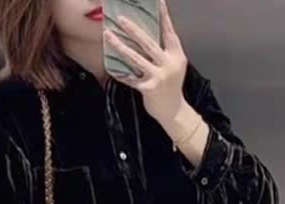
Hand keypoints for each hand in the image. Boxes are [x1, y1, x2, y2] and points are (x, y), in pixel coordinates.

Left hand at [105, 0, 187, 129]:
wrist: (173, 111)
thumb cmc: (170, 86)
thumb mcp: (173, 65)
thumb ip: (164, 50)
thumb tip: (146, 32)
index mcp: (176, 54)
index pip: (168, 30)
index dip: (162, 14)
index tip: (157, 0)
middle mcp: (169, 64)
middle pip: (148, 42)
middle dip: (133, 29)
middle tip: (120, 18)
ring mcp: (159, 76)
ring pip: (136, 57)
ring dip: (120, 46)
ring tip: (108, 35)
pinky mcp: (149, 88)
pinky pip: (130, 78)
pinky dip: (120, 73)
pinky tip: (110, 67)